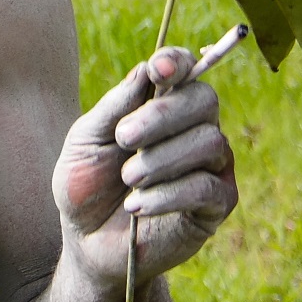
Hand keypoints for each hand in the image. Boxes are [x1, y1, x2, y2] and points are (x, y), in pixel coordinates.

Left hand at [51, 47, 237, 286]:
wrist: (85, 238)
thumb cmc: (86, 181)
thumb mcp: (87, 138)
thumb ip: (117, 105)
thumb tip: (148, 68)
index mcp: (161, 105)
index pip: (186, 69)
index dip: (177, 62)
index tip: (158, 70)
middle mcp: (193, 128)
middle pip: (204, 99)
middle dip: (162, 115)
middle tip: (123, 137)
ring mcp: (210, 165)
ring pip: (209, 142)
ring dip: (162, 159)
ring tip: (128, 179)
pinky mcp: (216, 205)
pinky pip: (207, 187)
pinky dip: (168, 194)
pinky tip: (136, 206)